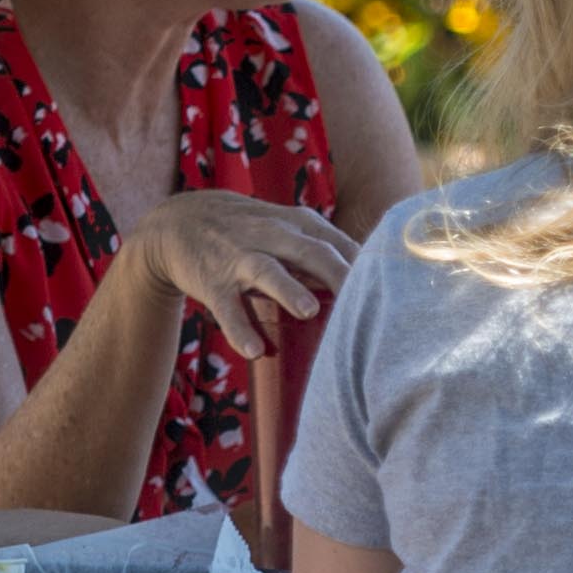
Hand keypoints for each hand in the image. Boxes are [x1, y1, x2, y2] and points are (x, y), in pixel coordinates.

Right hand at [133, 191, 355, 342]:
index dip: (364, 263)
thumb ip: (324, 253)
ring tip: (309, 311)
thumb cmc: (250, 232)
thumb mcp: (286, 229)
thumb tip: (371, 284)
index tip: (393, 288)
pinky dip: (241, 329)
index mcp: (296, 224)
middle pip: (311, 250)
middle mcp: (270, 235)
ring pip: (266, 271)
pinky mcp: (213, 282)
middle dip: (339, 273)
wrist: (180, 222)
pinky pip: (227, 307)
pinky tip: (255, 350)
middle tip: (366, 299)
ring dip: (288, 289)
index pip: (338, 241)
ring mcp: (239, 257)